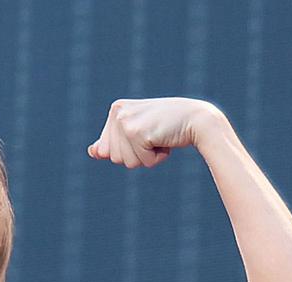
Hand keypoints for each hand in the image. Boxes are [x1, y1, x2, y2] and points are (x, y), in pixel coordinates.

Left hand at [86, 97, 220, 168]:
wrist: (199, 119)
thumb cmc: (169, 126)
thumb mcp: (139, 132)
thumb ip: (114, 143)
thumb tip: (92, 152)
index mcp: (116, 109)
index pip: (106, 149)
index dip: (129, 150)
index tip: (146, 133)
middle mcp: (117, 112)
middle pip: (114, 158)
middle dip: (136, 155)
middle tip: (154, 136)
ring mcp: (126, 122)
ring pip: (126, 162)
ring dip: (146, 157)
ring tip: (159, 137)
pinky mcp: (137, 133)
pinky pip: (141, 162)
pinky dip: (156, 158)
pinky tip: (165, 140)